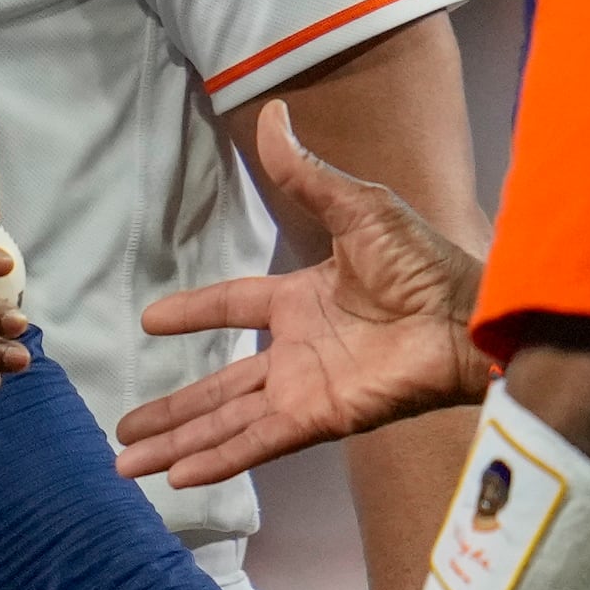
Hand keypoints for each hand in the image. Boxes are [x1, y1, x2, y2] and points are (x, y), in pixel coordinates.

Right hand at [114, 101, 489, 485]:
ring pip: (226, 420)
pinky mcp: (320, 417)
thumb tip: (273, 113)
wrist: (466, 314)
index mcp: (301, 299)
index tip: (149, 320)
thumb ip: (306, 173)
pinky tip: (178, 476)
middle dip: (171, 409)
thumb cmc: (423, 261)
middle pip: (218, 385)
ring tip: (129, 463)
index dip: (192, 313)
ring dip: (179, 442)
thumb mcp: (357, 207)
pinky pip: (258, 441)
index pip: (232, 308)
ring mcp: (305, 388)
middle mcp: (296, 350)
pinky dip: (219, 458)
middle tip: (123, 427)